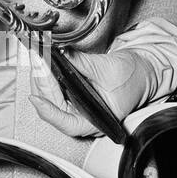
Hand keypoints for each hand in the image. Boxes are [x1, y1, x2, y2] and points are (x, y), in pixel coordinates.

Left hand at [30, 45, 154, 138]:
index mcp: (94, 121)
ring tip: (36, 55)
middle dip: (41, 80)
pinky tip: (42, 60)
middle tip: (36, 59)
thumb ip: (83, 64)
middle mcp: (81, 116)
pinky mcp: (69, 94)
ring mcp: (73, 106)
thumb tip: (61, 54)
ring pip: (48, 94)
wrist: (140, 72)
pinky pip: (52, 86)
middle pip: (51, 104)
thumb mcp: (109, 69)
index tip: (36, 98)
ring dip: (40, 75)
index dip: (49, 112)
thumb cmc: (132, 78)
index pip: (66, 123)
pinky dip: (46, 73)